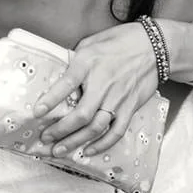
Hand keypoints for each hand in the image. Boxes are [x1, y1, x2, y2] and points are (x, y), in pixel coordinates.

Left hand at [33, 23, 161, 157]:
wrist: (155, 46)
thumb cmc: (121, 41)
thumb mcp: (92, 42)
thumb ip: (76, 60)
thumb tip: (61, 75)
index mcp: (88, 63)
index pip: (66, 84)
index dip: (50, 100)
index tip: (36, 112)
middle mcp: (103, 83)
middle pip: (80, 115)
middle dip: (59, 130)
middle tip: (45, 139)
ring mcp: (118, 98)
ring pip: (95, 127)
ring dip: (75, 142)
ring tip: (59, 150)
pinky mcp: (130, 107)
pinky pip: (116, 131)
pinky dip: (102, 144)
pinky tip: (88, 151)